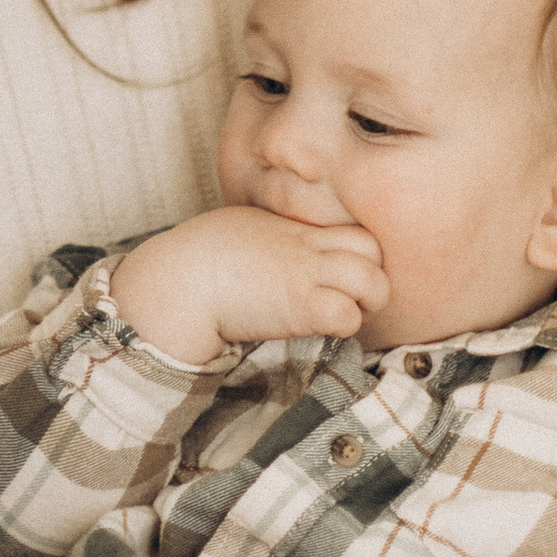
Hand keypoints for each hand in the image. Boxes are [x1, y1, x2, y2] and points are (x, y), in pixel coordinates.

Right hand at [113, 206, 387, 362]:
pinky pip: (347, 316)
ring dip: (366, 305)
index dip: (361, 256)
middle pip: (375, 251)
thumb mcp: (247, 227)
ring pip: (373, 284)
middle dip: (373, 278)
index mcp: (295, 229)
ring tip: (342, 315)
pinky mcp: (301, 309)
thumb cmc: (200, 254)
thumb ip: (275, 232)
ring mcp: (307, 277)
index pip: (358, 231)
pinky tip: (322, 329)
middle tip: (351, 300)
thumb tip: (280, 245)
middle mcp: (308, 249)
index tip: (343, 276)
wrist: (181, 279)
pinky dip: (345, 325)